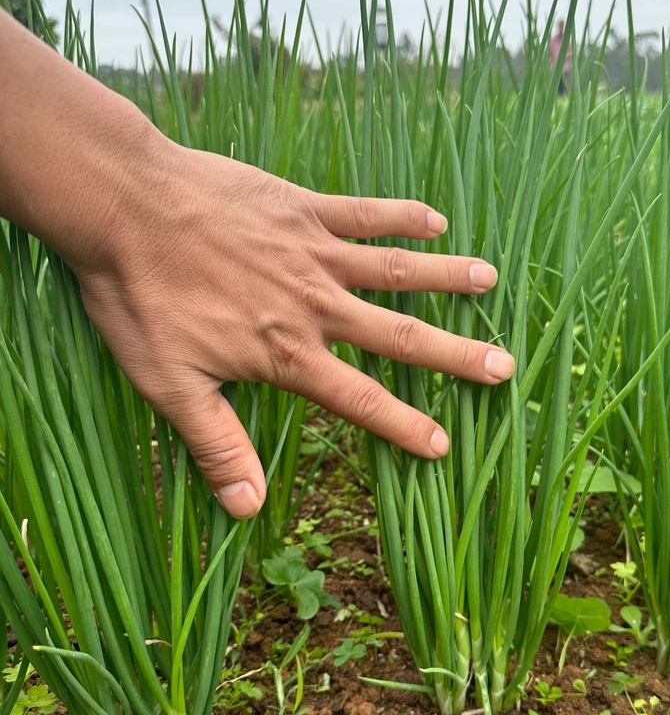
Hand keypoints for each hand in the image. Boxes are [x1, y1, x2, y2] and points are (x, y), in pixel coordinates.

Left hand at [74, 139, 513, 517]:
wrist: (122, 206)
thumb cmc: (139, 297)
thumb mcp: (168, 384)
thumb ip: (216, 443)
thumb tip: (246, 509)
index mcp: (286, 354)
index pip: (360, 400)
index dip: (404, 425)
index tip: (443, 444)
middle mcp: (314, 305)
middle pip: (399, 336)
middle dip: (455, 354)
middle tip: (502, 366)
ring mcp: (313, 253)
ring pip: (395, 269)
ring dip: (445, 277)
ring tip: (490, 281)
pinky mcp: (301, 208)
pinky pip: (363, 213)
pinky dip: (401, 216)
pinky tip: (435, 220)